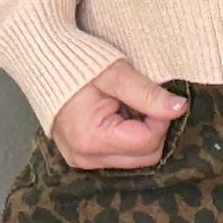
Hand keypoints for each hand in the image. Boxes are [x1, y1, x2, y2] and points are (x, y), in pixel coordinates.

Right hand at [48, 60, 187, 169]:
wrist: (43, 61)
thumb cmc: (77, 64)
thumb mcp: (116, 74)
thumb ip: (148, 94)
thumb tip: (180, 109)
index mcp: (92, 139)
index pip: (148, 143)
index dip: (160, 119)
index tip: (155, 95)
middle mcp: (86, 158)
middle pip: (145, 158)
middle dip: (153, 129)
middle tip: (142, 100)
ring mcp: (82, 161)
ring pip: (135, 160)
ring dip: (141, 134)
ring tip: (126, 106)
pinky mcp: (82, 158)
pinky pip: (120, 156)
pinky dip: (127, 138)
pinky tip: (118, 115)